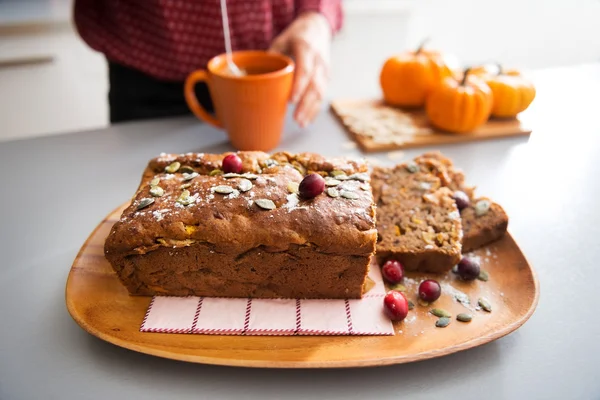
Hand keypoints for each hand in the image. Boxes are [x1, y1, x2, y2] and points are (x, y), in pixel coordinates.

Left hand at [269, 12, 331, 127]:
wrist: (317, 28)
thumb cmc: (297, 36)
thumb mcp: (282, 40)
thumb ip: (272, 58)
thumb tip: (258, 77)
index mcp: (306, 49)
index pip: (305, 70)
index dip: (299, 86)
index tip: (291, 100)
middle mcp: (318, 60)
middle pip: (314, 86)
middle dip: (306, 105)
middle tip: (296, 119)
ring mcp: (324, 70)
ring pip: (320, 93)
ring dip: (311, 110)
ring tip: (301, 123)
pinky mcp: (326, 78)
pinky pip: (321, 95)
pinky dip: (315, 109)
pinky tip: (307, 120)